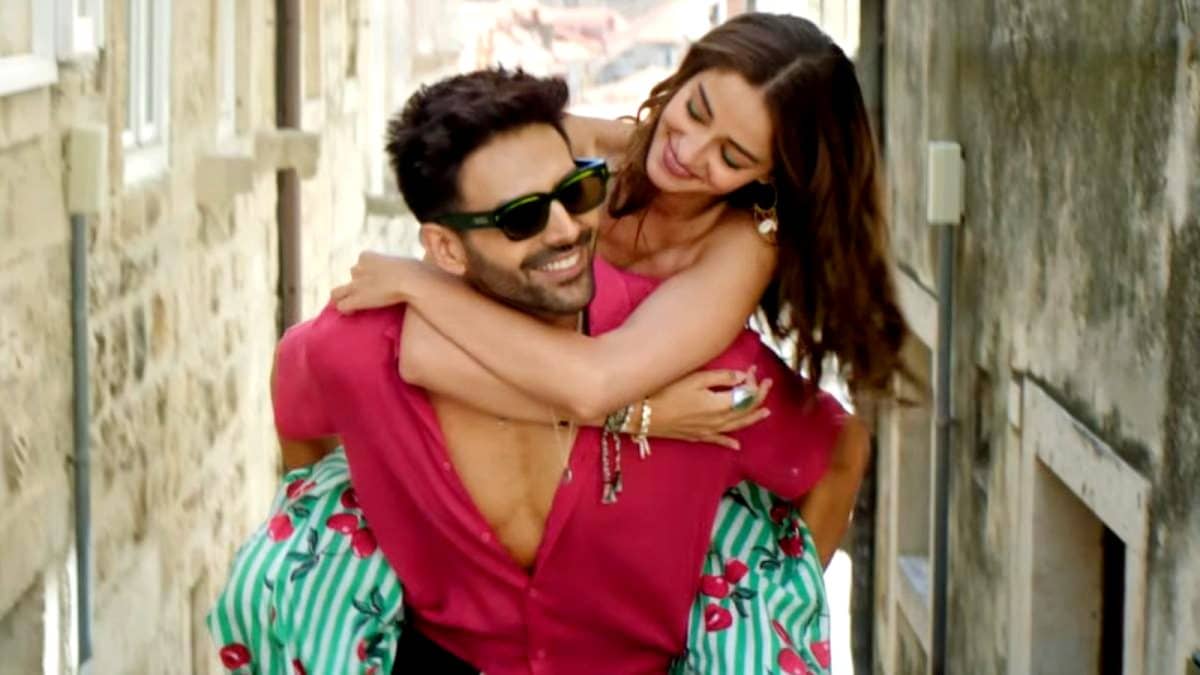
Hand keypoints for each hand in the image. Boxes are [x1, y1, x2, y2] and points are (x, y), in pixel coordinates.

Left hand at [330, 251, 416, 312]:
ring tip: (352, 303)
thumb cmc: (415, 271)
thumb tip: (417, 272)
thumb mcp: (407, 262)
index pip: (362, 260)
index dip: (369, 270)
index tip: (379, 277)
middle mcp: (358, 268)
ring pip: (337, 292)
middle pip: (351, 274)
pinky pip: (341, 306)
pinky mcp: (357, 299)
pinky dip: (345, 310)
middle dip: (357, 282)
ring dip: (344, 297)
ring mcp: (356, 285)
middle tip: (367, 291)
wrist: (410, 279)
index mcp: (368, 256)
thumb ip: (404, 266)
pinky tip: (353, 313)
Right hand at [646, 367, 772, 449]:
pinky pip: (717, 440)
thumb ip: (721, 377)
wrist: (641, 413)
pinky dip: (728, 442)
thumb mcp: (695, 378)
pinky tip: (736, 445)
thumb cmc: (665, 391)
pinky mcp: (695, 436)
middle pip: (744, 411)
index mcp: (719, 405)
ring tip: (765, 413)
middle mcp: (717, 421)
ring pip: (736, 426)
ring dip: (752, 419)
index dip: (754, 383)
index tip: (756, 370)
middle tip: (767, 385)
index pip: (746, 395)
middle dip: (758, 398)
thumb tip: (743, 377)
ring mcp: (706, 431)